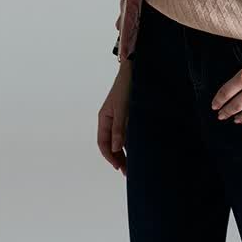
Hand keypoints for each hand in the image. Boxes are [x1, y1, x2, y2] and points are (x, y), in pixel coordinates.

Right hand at [97, 61, 131, 175]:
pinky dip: (131, 142)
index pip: (103, 143)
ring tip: (133, 164)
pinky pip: (128, 133)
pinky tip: (138, 149)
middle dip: (118, 158)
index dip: (109, 156)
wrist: (136, 70)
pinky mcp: (129, 115)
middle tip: (127, 171)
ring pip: (120, 140)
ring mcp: (120, 118)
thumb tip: (116, 149)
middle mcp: (110, 120)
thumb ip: (119, 129)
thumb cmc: (127, 87)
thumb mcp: (123, 109)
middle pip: (111, 144)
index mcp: (104, 119)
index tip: (118, 167)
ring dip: (125, 151)